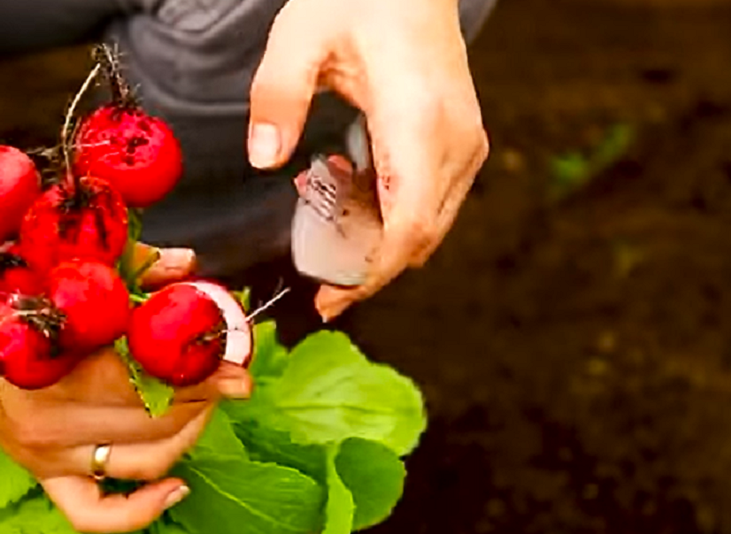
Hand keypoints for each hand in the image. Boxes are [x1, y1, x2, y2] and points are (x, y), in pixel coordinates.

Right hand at [0, 244, 248, 533]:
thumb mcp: (48, 259)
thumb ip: (126, 265)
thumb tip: (189, 267)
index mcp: (62, 363)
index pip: (160, 376)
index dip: (208, 365)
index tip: (240, 351)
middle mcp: (56, 420)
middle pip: (162, 422)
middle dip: (207, 396)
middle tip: (232, 370)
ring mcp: (43, 453)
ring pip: (143, 464)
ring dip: (187, 437)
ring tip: (205, 404)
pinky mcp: (33, 469)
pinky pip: (92, 514)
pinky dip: (138, 512)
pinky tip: (175, 488)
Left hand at [247, 0, 489, 319]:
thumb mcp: (300, 37)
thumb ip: (277, 98)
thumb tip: (265, 157)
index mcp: (419, 121)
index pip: (408, 227)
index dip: (371, 274)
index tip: (329, 300)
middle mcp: (454, 140)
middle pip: (421, 239)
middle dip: (371, 273)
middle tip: (320, 294)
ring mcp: (466, 142)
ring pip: (432, 226)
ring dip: (383, 248)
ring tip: (328, 253)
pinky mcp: (462, 140)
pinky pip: (433, 203)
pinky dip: (395, 220)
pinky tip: (351, 208)